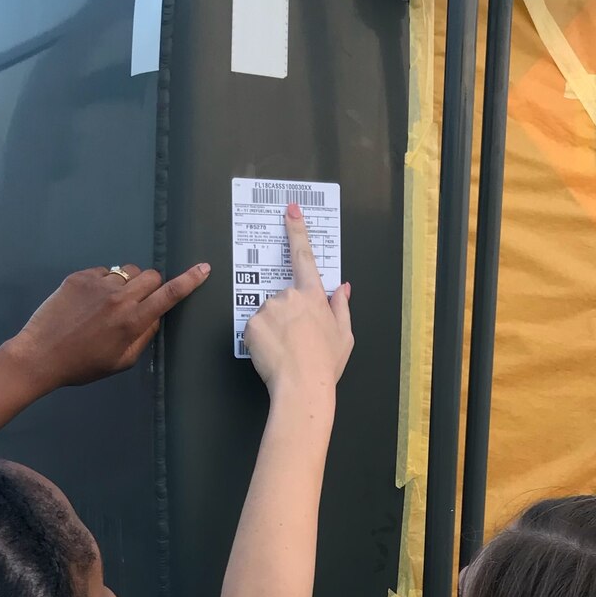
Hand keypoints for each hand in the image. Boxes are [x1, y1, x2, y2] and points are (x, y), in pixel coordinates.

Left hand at [8, 261, 209, 392]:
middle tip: (139, 302)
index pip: (170, 295)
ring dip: (127, 283)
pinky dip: (103, 283)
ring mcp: (99, 284)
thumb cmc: (82, 365)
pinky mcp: (80, 277)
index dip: (190, 280)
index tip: (203, 268)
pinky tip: (88, 302)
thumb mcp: (121, 361)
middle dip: (152, 286)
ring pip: (128, 271)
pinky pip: (103, 272)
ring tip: (109, 303)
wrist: (40, 354)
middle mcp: (120, 298)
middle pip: (151, 276)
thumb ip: (144, 337)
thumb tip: (155, 316)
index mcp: (133, 321)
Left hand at [243, 206, 352, 395]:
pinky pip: (255, 328)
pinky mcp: (251, 324)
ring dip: (274, 329)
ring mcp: (268, 308)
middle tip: (298, 342)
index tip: (290, 210)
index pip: (303, 256)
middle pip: (284, 299)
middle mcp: (289, 296)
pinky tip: (273, 354)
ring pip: (267, 314)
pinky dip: (261, 340)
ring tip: (287, 351)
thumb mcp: (344, 335)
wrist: (303, 387)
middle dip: (288, 316)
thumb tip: (341, 287)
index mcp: (313, 295)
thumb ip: (340, 307)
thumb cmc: (326, 364)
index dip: (297, 231)